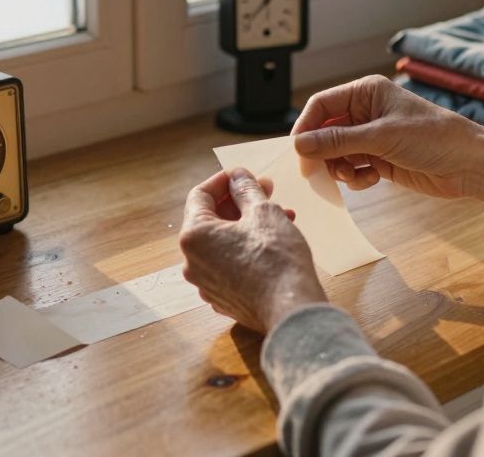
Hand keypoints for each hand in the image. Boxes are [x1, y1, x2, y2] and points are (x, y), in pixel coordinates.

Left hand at [179, 169, 326, 332]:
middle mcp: (192, 261)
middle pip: (212, 219)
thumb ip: (246, 189)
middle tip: (267, 191)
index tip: (245, 175)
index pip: (200, 195)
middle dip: (240, 202)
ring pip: (224, 243)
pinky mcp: (223, 298)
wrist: (291, 310)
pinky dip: (247, 249)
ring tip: (281, 215)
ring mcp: (206, 283)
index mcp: (194, 236)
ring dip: (248, 224)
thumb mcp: (263, 212)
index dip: (224, 180)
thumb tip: (237, 176)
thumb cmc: (276, 258)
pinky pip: (230, 264)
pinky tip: (274, 242)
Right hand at [291, 75, 483, 207]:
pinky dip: (355, 177)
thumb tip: (300, 144)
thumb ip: (338, 141)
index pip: (322, 106)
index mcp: (367, 92)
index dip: (306, 127)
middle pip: (325, 131)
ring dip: (339, 167)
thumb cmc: (434, 138)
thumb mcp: (382, 137)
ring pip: (336, 152)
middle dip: (321, 152)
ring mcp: (373, 137)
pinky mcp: (380, 159)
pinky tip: (371, 180)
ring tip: (354, 176)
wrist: (470, 165)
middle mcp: (366, 112)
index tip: (298, 152)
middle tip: (318, 173)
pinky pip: (352, 167)